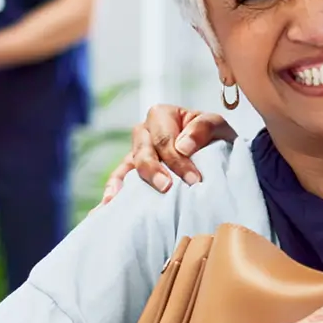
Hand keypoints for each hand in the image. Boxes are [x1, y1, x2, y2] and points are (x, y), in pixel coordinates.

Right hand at [99, 105, 236, 203]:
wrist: (217, 152)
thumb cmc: (214, 136)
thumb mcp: (216, 125)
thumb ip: (202, 128)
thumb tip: (183, 147)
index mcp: (161, 115)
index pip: (164, 138)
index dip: (177, 159)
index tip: (194, 180)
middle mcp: (144, 132)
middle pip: (143, 152)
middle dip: (154, 171)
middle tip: (166, 188)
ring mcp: (135, 152)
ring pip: (127, 167)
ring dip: (125, 184)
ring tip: (121, 201)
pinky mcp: (132, 172)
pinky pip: (118, 180)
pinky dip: (112, 192)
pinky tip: (105, 206)